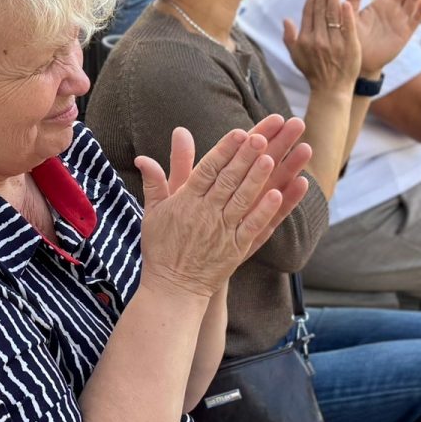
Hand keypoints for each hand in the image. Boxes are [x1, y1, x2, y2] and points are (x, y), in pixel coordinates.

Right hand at [134, 125, 303, 297]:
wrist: (172, 288)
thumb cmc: (161, 248)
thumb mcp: (153, 212)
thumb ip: (154, 182)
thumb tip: (143, 157)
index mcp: (185, 201)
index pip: (206, 170)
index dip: (223, 150)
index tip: (238, 133)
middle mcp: (205, 213)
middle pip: (227, 180)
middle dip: (244, 157)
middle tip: (262, 137)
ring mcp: (221, 231)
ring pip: (241, 199)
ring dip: (257, 178)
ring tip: (272, 157)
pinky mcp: (235, 249)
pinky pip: (252, 227)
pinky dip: (264, 211)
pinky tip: (277, 195)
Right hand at [283, 0, 363, 96]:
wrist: (330, 90)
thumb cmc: (313, 73)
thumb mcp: (296, 56)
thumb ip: (289, 37)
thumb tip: (285, 20)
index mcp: (305, 39)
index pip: (309, 11)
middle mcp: (318, 39)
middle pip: (321, 9)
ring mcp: (334, 43)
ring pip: (333, 15)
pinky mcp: (349, 47)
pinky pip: (348, 28)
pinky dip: (347, 15)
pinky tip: (347, 1)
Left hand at [355, 0, 420, 74]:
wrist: (359, 61)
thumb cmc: (354, 38)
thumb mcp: (351, 16)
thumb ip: (354, 0)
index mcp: (381, 3)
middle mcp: (393, 10)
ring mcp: (400, 21)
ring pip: (412, 1)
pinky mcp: (404, 34)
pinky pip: (414, 21)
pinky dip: (420, 11)